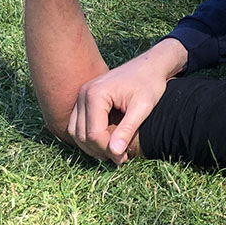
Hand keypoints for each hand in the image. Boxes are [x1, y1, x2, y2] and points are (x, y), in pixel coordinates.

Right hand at [67, 39, 187, 164]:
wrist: (150, 66)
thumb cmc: (149, 84)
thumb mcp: (142, 107)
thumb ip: (127, 129)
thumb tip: (114, 153)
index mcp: (95, 94)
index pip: (93, 133)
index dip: (108, 150)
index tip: (124, 158)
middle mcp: (83, 94)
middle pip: (81, 135)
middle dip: (99, 150)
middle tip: (120, 158)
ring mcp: (81, 96)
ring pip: (75, 132)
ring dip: (92, 146)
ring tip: (114, 152)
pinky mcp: (84, 99)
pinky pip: (78, 124)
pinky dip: (89, 137)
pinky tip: (107, 142)